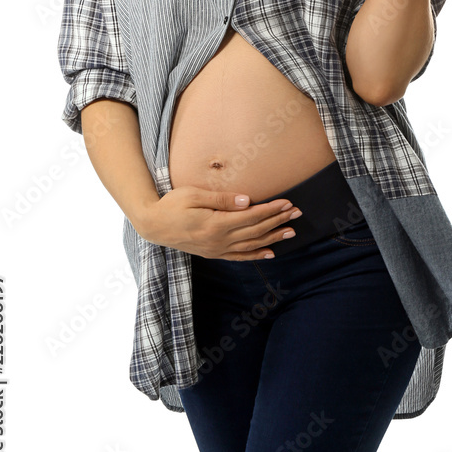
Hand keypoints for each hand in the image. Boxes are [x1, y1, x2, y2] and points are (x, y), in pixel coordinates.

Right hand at [136, 185, 300, 259]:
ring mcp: (217, 249)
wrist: (153, 225)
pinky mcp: (213, 253)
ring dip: (273, 238)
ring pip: (252, 245)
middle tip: (297, 213)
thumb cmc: (172, 205)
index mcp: (216, 224)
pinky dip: (256, 255)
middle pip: (256, 231)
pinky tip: (270, 253)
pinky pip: (239, 257)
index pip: (251, 217)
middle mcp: (219, 240)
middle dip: (278, 221)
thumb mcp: (193, 195)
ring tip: (291, 232)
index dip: (271, 210)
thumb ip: (221, 198)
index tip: (288, 203)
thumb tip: (247, 201)